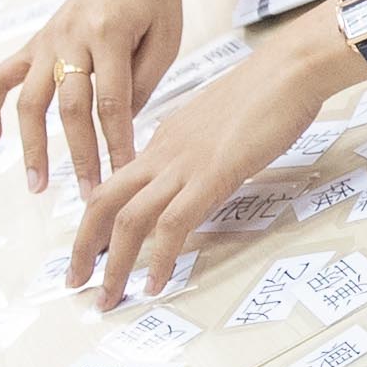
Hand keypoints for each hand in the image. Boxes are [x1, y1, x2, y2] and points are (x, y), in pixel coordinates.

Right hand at [0, 0, 187, 192]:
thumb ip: (142, 84)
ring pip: (30, 99)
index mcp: (108, 34)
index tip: (126, 176)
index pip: (112, 102)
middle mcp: (70, 38)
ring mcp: (47, 40)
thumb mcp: (165, 39)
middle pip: (70, 107)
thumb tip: (116, 130)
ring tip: (36, 186)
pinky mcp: (35, 41)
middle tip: (89, 196)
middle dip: (80, 155)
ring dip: (31, 145)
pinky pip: (2, 76)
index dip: (118, 143)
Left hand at [68, 21, 335, 299]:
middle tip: (75, 282)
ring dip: (114, 265)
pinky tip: (157, 284)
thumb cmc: (269, 91)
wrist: (290, 68)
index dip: (95, 221)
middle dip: (83, 246)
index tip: (89, 250)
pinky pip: (173, 224)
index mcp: (165, 140)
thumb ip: (201, 150)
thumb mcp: (221, 125)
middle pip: (104, 202)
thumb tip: (198, 174)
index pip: (117, 184)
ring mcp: (185, 164)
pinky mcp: (212, 175)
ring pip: (129, 219)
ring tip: (107, 298)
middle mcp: (164, 152)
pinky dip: (161, 259)